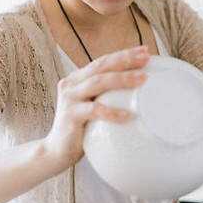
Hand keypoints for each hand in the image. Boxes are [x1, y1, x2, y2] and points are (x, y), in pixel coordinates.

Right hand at [42, 45, 149, 168]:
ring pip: (97, 83)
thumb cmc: (81, 129)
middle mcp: (72, 84)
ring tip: (143, 79)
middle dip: (125, 60)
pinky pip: (94, 111)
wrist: (56, 151)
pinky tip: (128, 115)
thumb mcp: (94, 107)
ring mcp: (69, 99)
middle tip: (146, 58)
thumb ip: (108, 96)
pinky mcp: (70, 116)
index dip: (123, 54)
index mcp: (78, 79)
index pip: (103, 61)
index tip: (145, 51)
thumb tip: (141, 91)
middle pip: (101, 66)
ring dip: (122, 79)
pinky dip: (112, 112)